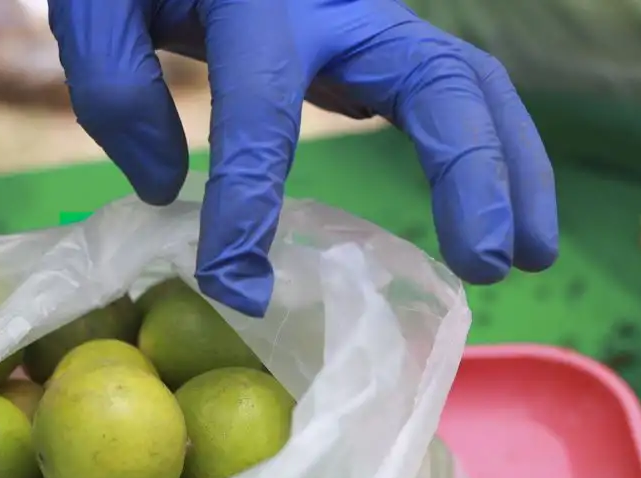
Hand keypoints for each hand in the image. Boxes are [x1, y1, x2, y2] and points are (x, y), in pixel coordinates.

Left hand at [47, 0, 558, 314]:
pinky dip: (482, 155)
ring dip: (509, 169)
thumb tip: (164, 187)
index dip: (250, 201)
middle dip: (469, 170)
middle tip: (485, 264)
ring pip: (468, 82)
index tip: (236, 286)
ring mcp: (368, 19)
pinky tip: (494, 224)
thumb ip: (112, 80)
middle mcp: (336, 3)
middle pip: (433, 76)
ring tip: (527, 258)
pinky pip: (448, 93)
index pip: (263, 107)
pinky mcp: (374, 43)